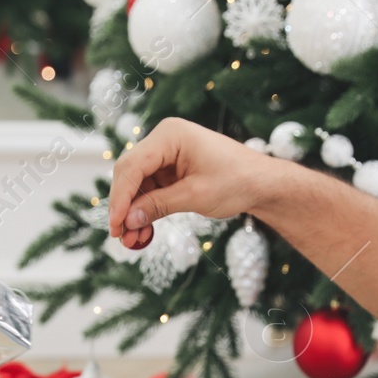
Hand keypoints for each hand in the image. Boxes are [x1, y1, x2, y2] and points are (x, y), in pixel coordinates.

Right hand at [107, 117, 272, 249]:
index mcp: (170, 135)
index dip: (120, 197)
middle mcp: (164, 140)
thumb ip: (159, 205)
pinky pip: (149, 190)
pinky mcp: (170, 169)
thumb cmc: (236, 181)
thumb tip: (128, 221)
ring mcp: (166, 154)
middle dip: (124, 207)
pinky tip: (143, 232)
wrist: (262, 183)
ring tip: (133, 241)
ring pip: (137, 185)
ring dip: (133, 213)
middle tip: (120, 237)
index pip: (133, 166)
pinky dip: (145, 210)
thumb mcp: (195, 196)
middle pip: (130, 173)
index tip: (116, 225)